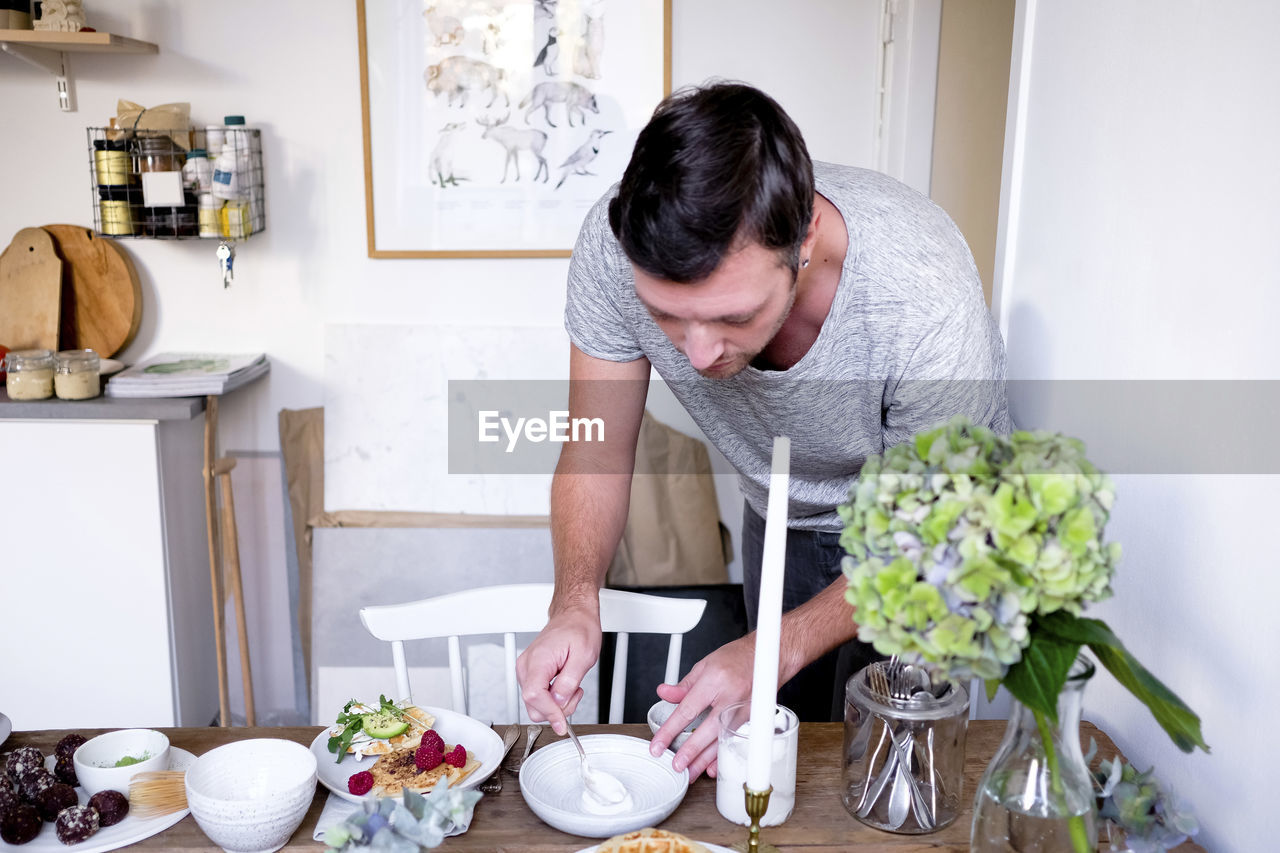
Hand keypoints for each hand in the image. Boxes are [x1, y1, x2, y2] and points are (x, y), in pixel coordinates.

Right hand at [515, 604, 600, 734]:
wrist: (573, 616)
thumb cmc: (579, 629)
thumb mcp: (583, 656)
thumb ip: (569, 682)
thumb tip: (559, 701)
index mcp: (539, 660)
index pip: (534, 695)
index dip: (549, 713)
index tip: (562, 725)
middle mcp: (527, 666)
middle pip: (533, 705)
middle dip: (556, 709)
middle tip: (575, 693)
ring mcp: (526, 670)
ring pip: (535, 703)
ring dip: (556, 703)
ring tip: (572, 686)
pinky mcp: (529, 673)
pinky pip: (537, 695)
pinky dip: (552, 697)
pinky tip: (564, 685)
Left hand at [649, 635, 756, 780]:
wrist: (767, 656)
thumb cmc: (736, 658)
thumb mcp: (704, 665)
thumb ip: (684, 685)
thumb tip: (664, 694)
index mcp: (714, 681)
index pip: (687, 710)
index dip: (670, 730)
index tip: (658, 745)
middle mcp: (730, 697)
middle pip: (707, 730)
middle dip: (690, 751)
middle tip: (677, 765)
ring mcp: (744, 710)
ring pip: (722, 741)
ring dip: (705, 760)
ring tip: (691, 772)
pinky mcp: (752, 718)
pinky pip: (735, 742)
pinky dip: (724, 756)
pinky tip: (713, 767)